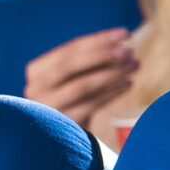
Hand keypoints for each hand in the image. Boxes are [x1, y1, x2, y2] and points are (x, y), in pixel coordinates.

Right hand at [25, 28, 139, 127]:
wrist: (59, 136)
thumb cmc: (71, 99)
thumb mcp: (73, 78)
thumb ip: (88, 62)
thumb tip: (120, 42)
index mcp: (36, 71)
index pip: (67, 51)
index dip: (97, 41)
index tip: (124, 34)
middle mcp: (35, 88)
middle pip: (70, 66)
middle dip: (103, 55)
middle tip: (129, 50)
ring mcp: (47, 107)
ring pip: (83, 85)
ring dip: (112, 73)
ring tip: (134, 65)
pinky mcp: (63, 124)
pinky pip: (91, 104)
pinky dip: (112, 92)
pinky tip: (128, 83)